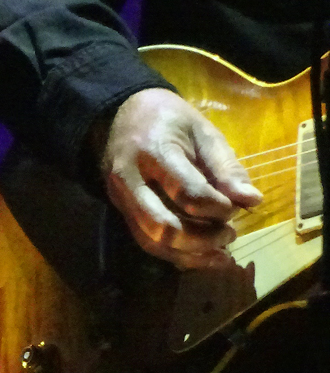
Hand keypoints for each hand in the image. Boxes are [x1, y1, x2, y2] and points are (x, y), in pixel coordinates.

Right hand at [96, 87, 261, 268]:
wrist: (119, 116)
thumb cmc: (168, 120)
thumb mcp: (203, 133)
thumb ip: (226, 168)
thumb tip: (252, 202)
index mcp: (154, 153)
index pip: (188, 193)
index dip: (218, 208)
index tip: (235, 208)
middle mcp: (130, 181)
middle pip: (163, 226)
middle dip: (202, 238)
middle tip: (229, 234)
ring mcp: (121, 200)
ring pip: (151, 241)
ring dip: (189, 254)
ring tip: (220, 252)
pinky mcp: (121, 213)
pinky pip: (146, 242)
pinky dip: (175, 255)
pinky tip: (200, 256)